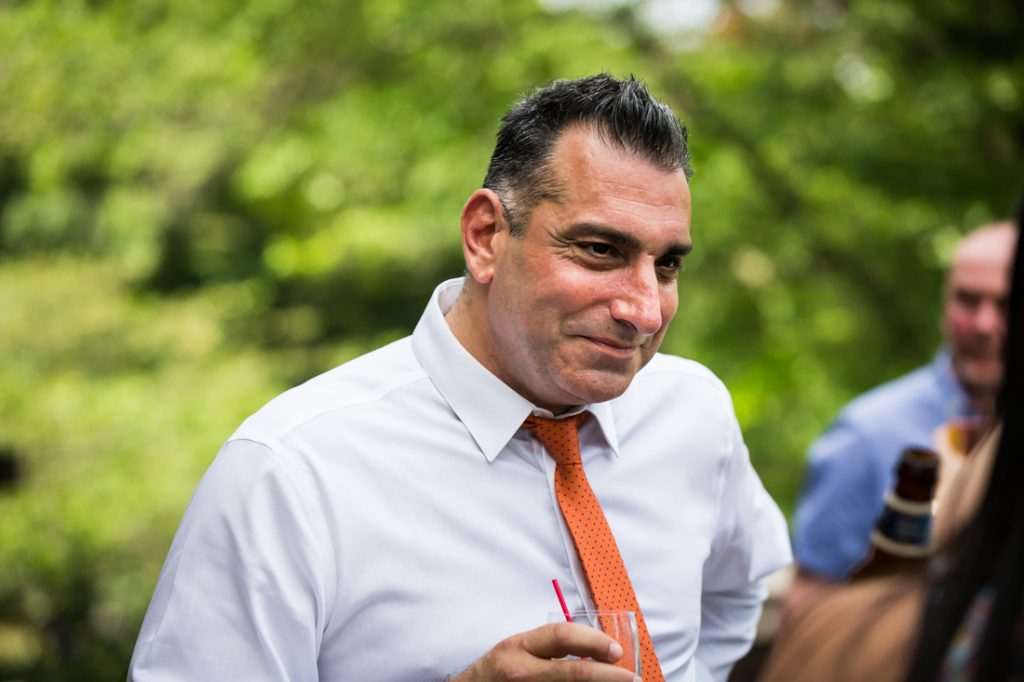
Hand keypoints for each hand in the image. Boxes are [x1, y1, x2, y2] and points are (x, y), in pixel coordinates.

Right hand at [451, 622, 640, 680]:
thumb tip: (599, 652)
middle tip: (633, 680)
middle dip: (610, 677)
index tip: (617, 651)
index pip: (563, 636)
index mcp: (520, 647)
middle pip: (574, 674)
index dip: (594, 642)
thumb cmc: (497, 673)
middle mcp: (521, 671)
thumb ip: (550, 648)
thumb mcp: (519, 651)